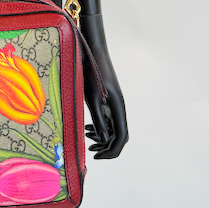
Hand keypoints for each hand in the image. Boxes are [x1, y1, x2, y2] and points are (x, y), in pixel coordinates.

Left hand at [80, 13, 128, 158]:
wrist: (93, 51)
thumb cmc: (91, 72)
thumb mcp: (92, 97)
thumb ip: (98, 118)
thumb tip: (102, 139)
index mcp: (118, 108)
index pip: (121, 138)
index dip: (111, 151)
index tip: (97, 156)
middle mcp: (118, 108)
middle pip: (119, 135)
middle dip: (107, 146)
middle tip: (91, 151)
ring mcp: (113, 103)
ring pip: (112, 128)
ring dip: (102, 137)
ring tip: (87, 139)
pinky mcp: (107, 99)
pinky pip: (107, 118)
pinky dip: (99, 126)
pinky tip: (87, 127)